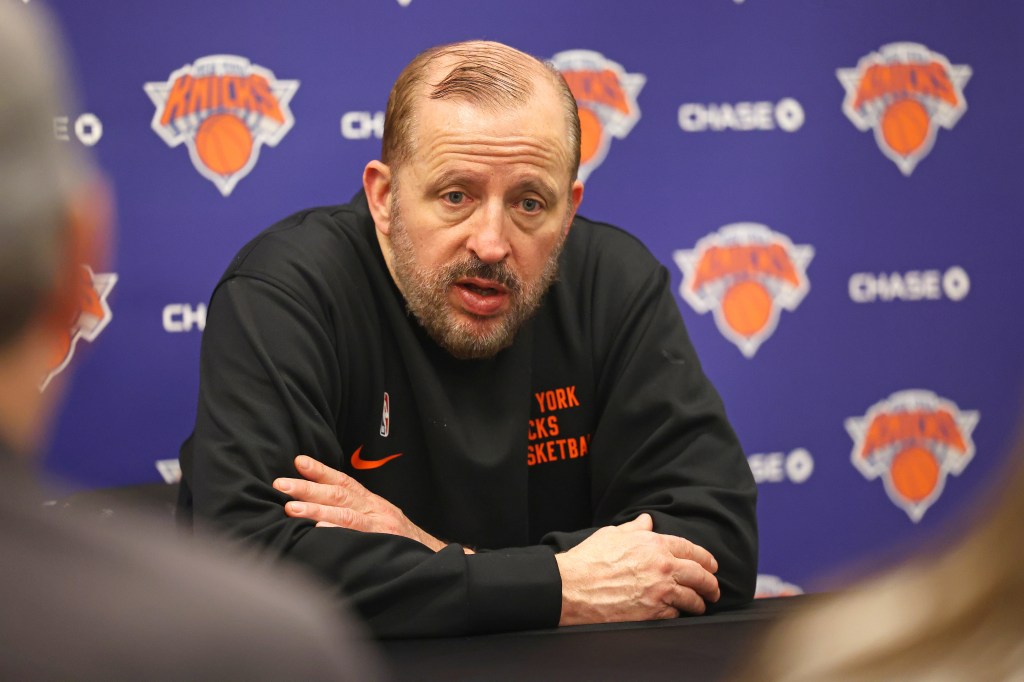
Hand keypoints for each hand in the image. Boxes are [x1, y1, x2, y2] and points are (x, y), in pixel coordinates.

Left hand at [273, 455, 448, 551]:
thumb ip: (356, 514)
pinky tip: (318, 529)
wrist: (434, 558)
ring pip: (345, 514)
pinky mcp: (383, 543)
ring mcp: (380, 526)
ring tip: (291, 508)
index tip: (299, 461)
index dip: (321, 471)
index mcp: (373, 503)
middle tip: (281, 484)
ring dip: (316, 509)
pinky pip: (357, 535)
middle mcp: (376, 510)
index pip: (345, 482)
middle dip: (308, 488)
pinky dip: (337, 531)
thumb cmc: (401, 543)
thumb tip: (321, 512)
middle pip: (340, 494)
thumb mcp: (381, 521)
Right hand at [554, 513, 719, 625]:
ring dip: (699, 602)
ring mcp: (660, 591)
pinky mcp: (653, 613)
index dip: (705, 558)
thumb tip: (646, 521)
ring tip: (700, 604)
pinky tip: (676, 612)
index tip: (710, 565)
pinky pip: (675, 614)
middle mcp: (662, 567)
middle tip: (714, 589)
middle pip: (700, 575)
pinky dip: (678, 613)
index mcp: (653, 544)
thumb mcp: (611, 534)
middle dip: (711, 583)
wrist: (572, 588)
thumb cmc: (588, 560)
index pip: (690, 549)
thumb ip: (634, 528)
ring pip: (692, 598)